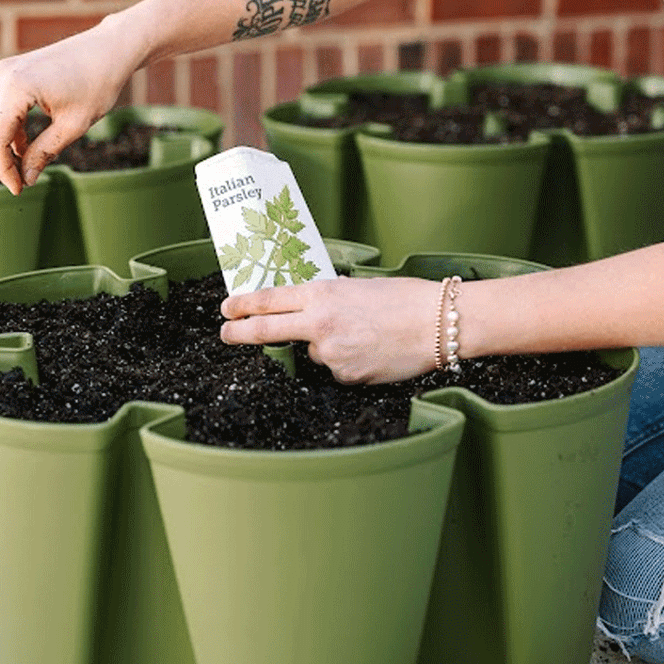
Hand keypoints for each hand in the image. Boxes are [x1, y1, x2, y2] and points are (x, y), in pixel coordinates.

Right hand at [0, 15, 136, 193]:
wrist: (109, 50)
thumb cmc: (98, 85)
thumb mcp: (73, 126)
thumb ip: (44, 153)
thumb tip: (26, 179)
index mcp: (17, 88)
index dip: (4, 170)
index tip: (19, 189)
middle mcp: (3, 77)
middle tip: (17, 182)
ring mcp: (4, 72)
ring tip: (25, 167)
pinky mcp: (10, 72)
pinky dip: (6, 130)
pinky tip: (27, 147)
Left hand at [220, 276, 440, 384]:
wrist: (437, 323)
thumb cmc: (405, 298)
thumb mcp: (358, 287)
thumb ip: (329, 299)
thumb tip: (312, 310)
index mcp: (322, 294)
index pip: (269, 299)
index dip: (243, 304)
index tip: (227, 308)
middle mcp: (319, 323)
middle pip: (265, 330)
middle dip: (239, 333)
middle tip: (225, 334)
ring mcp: (331, 353)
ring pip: (314, 353)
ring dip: (328, 347)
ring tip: (365, 336)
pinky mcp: (346, 376)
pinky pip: (337, 371)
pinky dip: (349, 362)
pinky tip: (373, 352)